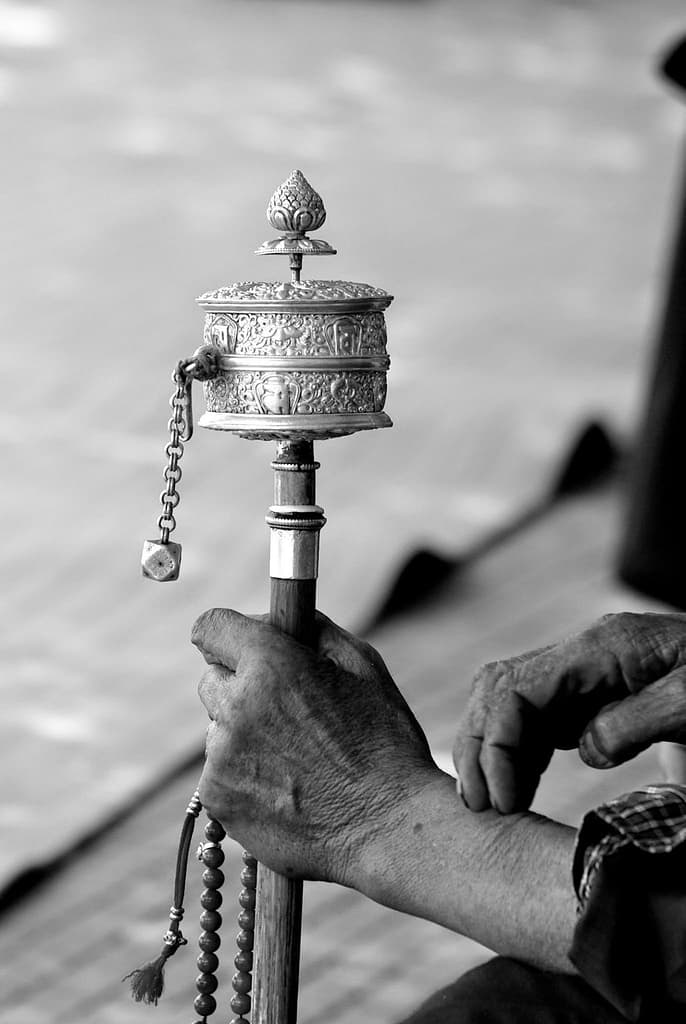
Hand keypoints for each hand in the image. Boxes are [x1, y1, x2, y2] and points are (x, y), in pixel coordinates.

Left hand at [193, 608, 436, 884]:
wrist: (389, 827)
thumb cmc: (384, 741)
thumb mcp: (364, 666)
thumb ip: (314, 630)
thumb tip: (281, 620)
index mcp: (271, 664)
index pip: (211, 627)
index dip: (227, 634)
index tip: (240, 646)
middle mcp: (237, 706)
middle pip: (212, 679)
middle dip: (241, 685)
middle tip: (285, 709)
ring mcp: (222, 756)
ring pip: (218, 729)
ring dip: (244, 733)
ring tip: (296, 758)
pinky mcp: (218, 798)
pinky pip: (219, 772)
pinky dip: (244, 775)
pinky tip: (287, 787)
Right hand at [453, 612, 685, 813]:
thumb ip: (634, 723)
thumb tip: (582, 750)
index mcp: (599, 648)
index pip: (516, 688)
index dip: (496, 743)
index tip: (504, 800)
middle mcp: (583, 654)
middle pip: (498, 688)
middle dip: (479, 744)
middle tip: (481, 805)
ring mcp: (586, 671)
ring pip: (509, 700)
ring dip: (491, 748)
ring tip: (493, 802)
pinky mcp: (594, 692)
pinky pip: (538, 715)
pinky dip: (518, 749)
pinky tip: (520, 784)